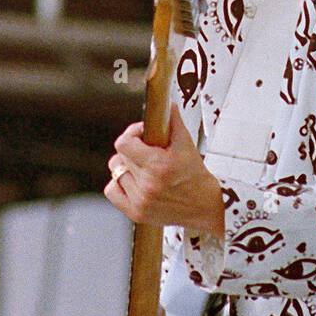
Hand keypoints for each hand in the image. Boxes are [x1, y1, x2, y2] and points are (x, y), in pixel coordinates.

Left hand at [103, 103, 224, 236]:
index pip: (123, 144)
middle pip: (119, 157)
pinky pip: (112, 191)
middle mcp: (147, 185)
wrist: (204, 206)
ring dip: (126, 167)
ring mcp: (140, 201)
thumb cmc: (195, 173)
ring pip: (116, 172)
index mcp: (158, 166)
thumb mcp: (187, 144)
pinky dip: (118, 184)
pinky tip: (133, 181)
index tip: (142, 134)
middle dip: (132, 150)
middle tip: (146, 151)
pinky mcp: (136, 213)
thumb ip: (174, 122)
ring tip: (142, 167)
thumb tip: (167, 103)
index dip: (132, 134)